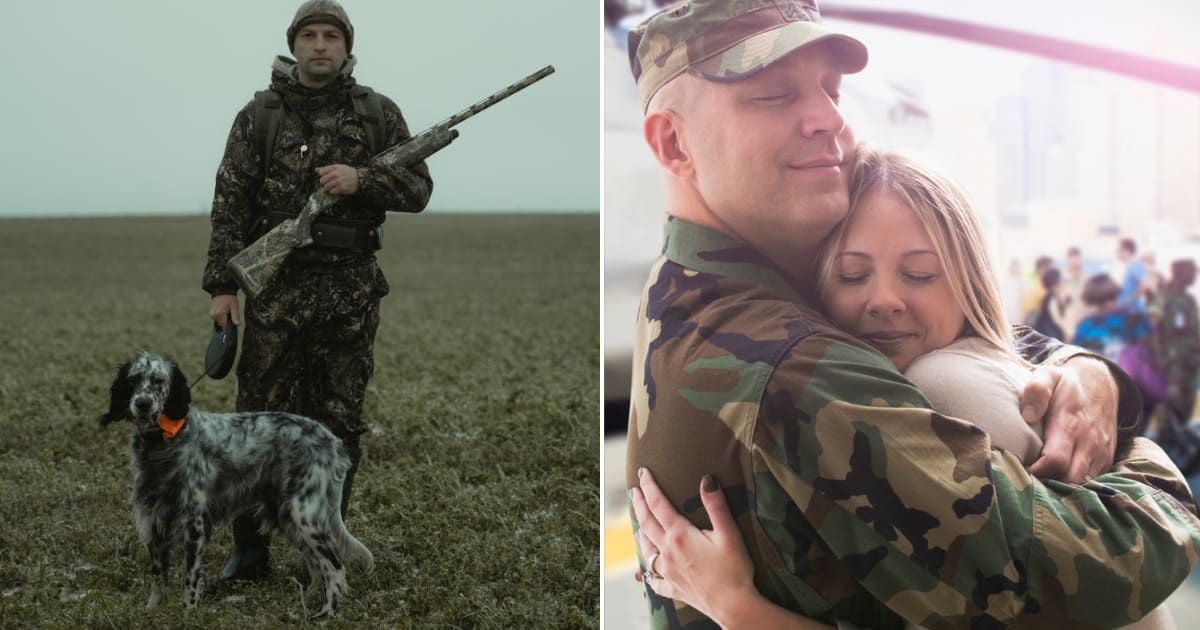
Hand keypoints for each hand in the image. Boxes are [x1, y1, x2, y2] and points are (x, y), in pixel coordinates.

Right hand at [210, 294, 239, 327]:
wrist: (222, 291)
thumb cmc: (229, 298)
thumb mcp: (235, 307)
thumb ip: (235, 316)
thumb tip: (237, 324)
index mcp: (219, 314)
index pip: (224, 325)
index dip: (229, 323)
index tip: (231, 316)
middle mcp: (213, 315)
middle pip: (222, 324)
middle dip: (226, 320)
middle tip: (229, 311)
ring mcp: (211, 314)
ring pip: (219, 321)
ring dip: (223, 318)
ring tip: (226, 309)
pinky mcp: (211, 313)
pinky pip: (217, 318)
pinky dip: (221, 315)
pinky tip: (223, 309)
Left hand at [316, 164, 358, 195]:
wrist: (359, 178)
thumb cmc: (348, 172)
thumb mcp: (339, 167)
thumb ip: (327, 168)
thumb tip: (316, 170)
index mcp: (335, 168)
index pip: (322, 172)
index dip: (322, 175)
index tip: (326, 176)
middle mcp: (336, 174)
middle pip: (322, 180)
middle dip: (324, 182)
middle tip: (329, 182)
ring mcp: (339, 182)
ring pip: (326, 187)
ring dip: (328, 187)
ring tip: (333, 186)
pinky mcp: (341, 188)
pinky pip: (332, 191)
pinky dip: (333, 191)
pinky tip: (337, 189)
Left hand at [631, 469, 755, 626]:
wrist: (734, 606)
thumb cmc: (734, 570)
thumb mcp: (729, 534)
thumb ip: (716, 506)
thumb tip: (706, 479)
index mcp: (680, 535)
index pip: (658, 504)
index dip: (649, 486)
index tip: (642, 473)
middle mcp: (668, 552)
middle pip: (647, 523)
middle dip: (639, 505)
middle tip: (634, 491)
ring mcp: (668, 572)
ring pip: (647, 550)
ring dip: (641, 534)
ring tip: (638, 526)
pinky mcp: (673, 589)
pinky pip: (655, 581)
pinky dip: (649, 574)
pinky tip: (646, 574)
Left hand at [1020, 357, 1116, 481]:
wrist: (1101, 383)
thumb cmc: (1066, 384)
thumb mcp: (1048, 375)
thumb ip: (1037, 390)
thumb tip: (1028, 416)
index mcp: (1070, 425)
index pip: (1055, 461)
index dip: (1036, 471)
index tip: (1019, 470)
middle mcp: (1089, 442)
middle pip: (1069, 479)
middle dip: (1048, 484)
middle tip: (1027, 479)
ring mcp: (1100, 453)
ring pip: (1081, 483)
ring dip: (1061, 486)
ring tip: (1040, 479)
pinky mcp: (1106, 459)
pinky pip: (1091, 480)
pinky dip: (1075, 484)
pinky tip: (1057, 476)